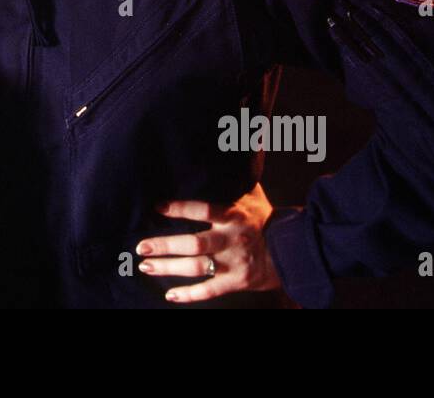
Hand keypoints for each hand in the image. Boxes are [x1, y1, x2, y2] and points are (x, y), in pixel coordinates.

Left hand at [136, 182, 281, 303]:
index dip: (180, 208)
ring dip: (169, 268)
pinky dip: (190, 295)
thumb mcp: (253, 194)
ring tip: (145, 266)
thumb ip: (238, 174)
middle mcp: (231, 239)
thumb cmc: (265, 218)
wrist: (292, 251)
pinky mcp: (236, 282)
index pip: (204, 210)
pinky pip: (210, 291)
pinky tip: (170, 295)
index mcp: (234, 215)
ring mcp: (233, 263)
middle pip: (194, 244)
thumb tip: (239, 139)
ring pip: (196, 267)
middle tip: (141, 246)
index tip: (157, 206)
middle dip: (165, 246)